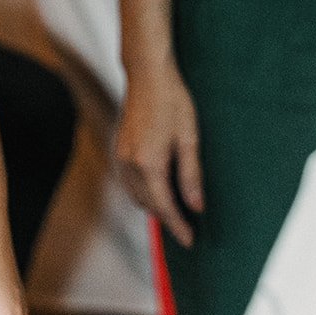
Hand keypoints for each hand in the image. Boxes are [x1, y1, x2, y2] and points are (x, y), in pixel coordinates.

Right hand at [116, 56, 203, 246]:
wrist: (147, 74)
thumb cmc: (172, 101)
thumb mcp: (189, 138)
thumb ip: (191, 176)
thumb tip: (196, 206)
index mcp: (149, 164)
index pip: (164, 207)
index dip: (178, 227)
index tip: (189, 240)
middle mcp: (130, 164)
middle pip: (148, 205)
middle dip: (167, 218)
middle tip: (188, 225)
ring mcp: (121, 156)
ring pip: (136, 195)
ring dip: (154, 205)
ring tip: (176, 209)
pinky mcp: (119, 148)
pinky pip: (128, 182)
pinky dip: (143, 191)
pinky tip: (158, 187)